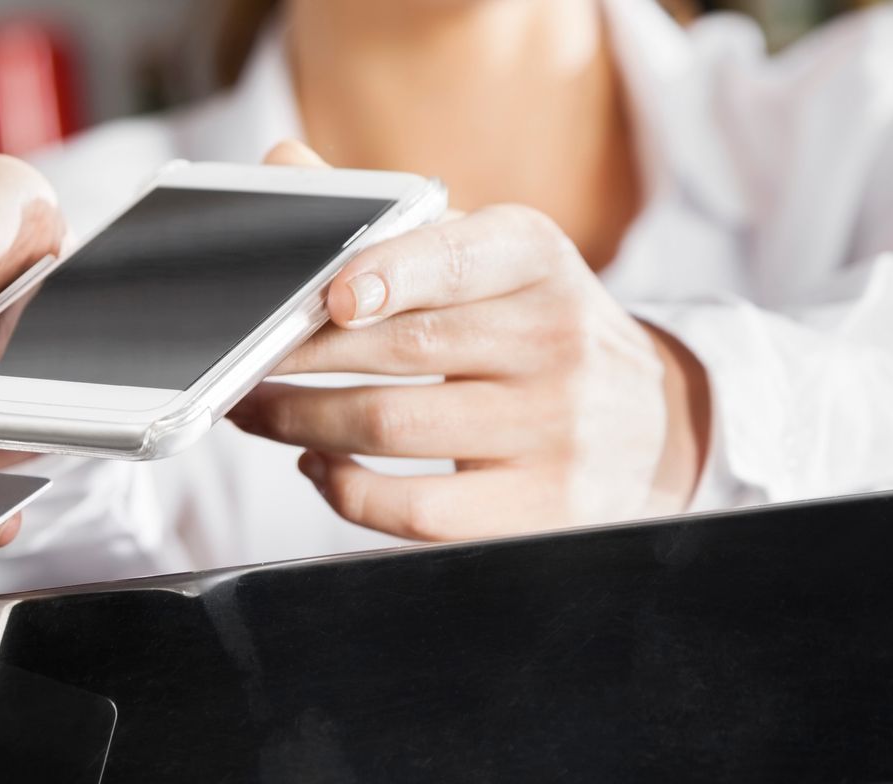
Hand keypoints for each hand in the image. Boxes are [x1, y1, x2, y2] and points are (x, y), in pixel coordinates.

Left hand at [234, 142, 709, 540]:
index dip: (387, 273)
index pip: (455, 257)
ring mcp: (554, 431)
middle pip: (399, 351)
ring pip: (390, 428)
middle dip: (296, 358)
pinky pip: (412, 509)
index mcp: (536, 260)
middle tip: (241, 362)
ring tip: (258, 412)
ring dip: (299, 422)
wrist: (650, 426)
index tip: (326, 295)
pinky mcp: (539, 510)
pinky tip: (320, 467)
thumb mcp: (488, 260)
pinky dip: (344, 489)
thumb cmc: (532, 332)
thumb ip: (389, 221)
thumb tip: (283, 163)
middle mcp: (555, 340)